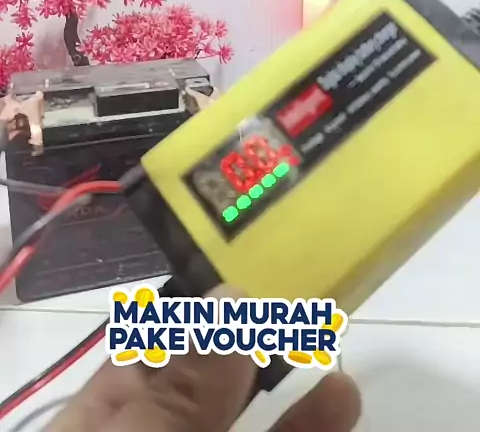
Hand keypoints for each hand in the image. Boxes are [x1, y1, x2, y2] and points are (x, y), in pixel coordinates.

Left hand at [46, 285, 359, 431]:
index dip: (202, 300)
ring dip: (292, 378)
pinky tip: (340, 401)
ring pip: (248, 417)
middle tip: (305, 288)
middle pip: (208, 373)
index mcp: (103, 418)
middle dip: (256, 333)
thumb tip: (233, 299)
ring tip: (331, 338)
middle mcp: (151, 430)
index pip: (153, 340)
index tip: (253, 260)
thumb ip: (181, 390)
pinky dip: (309, 425)